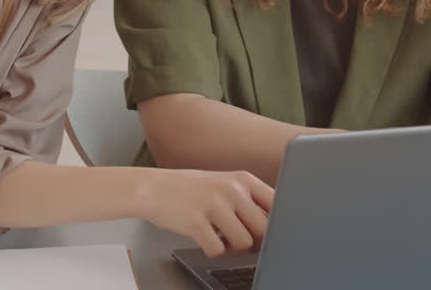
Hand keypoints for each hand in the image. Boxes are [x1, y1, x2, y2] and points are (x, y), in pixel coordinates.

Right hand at [136, 169, 274, 257]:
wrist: (153, 188)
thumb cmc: (192, 189)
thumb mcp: (225, 184)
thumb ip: (249, 200)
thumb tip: (274, 226)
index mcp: (243, 179)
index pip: (277, 204)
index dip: (275, 223)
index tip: (266, 231)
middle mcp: (232, 189)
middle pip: (263, 229)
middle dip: (254, 241)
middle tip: (239, 240)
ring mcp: (214, 205)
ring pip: (244, 242)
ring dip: (233, 248)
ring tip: (221, 239)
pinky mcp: (196, 222)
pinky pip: (218, 250)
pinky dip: (213, 252)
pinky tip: (206, 241)